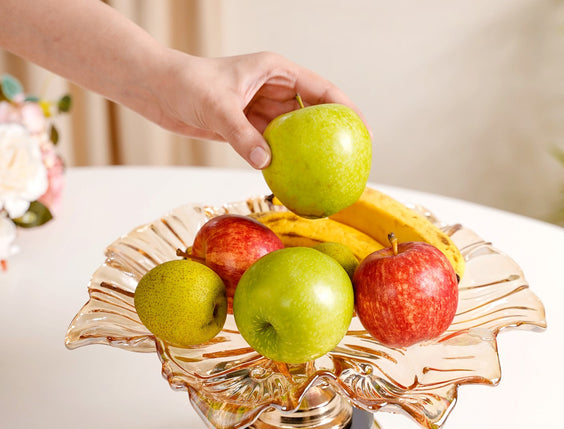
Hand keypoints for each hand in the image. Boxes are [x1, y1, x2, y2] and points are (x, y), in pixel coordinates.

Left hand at [152, 51, 366, 168]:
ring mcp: (260, 110)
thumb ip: (242, 135)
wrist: (158, 90)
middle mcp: (272, 89)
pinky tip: (293, 180)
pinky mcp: (247, 127)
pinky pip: (272, 147)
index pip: (320, 89)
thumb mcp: (217, 107)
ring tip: (328, 174)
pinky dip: (283, 162)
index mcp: (275, 71)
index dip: (346, 109)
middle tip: (353, 158)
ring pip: (294, 134)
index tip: (364, 131)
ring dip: (308, 152)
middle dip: (333, 134)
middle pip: (313, 113)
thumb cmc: (186, 84)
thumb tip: (267, 162)